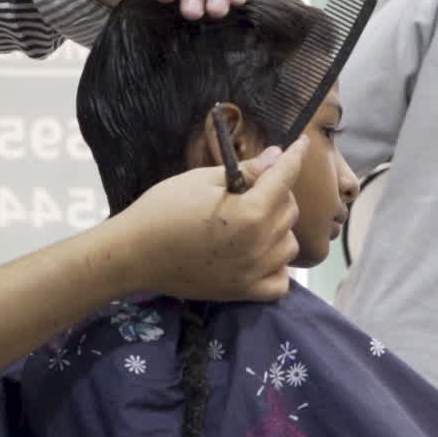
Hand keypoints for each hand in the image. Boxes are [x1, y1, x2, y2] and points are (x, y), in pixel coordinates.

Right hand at [115, 137, 307, 301]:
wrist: (134, 254)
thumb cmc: (163, 209)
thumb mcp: (202, 180)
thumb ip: (247, 170)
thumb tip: (277, 157)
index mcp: (251, 213)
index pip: (285, 177)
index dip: (295, 156)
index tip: (303, 144)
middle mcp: (259, 245)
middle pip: (290, 210)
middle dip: (278, 192)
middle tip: (253, 185)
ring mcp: (253, 273)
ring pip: (289, 244)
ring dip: (278, 228)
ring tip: (254, 219)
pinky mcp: (243, 292)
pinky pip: (280, 282)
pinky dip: (277, 267)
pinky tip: (260, 254)